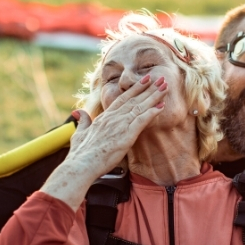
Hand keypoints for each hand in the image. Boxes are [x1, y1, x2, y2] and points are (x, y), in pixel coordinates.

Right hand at [42, 74, 167, 209]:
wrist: (81, 165)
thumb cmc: (80, 153)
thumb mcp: (79, 133)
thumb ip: (82, 121)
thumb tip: (79, 112)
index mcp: (104, 117)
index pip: (122, 99)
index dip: (135, 89)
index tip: (145, 80)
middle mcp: (113, 118)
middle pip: (134, 99)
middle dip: (149, 88)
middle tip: (161, 78)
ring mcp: (120, 125)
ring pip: (140, 106)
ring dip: (154, 96)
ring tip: (165, 87)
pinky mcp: (126, 135)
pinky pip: (142, 120)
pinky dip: (152, 112)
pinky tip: (161, 106)